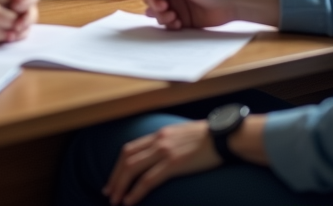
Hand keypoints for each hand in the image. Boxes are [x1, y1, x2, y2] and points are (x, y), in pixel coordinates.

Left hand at [104, 120, 221, 205]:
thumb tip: (161, 156)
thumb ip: (169, 143)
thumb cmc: (208, 138)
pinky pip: (148, 179)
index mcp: (159, 134)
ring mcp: (165, 151)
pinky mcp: (174, 164)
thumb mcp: (183, 135)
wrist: (224, 136)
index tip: (112, 178)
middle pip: (126, 158)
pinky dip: (135, 191)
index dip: (117, 164)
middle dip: (114, 177)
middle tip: (108, 193)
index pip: (130, 148)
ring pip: (132, 169)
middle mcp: (158, 141)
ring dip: (120, 186)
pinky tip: (129, 201)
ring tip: (115, 200)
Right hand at [142, 0, 280, 29]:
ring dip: (161, 16)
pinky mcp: (181, 18)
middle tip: (164, 8)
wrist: (232, 3)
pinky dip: (169, 24)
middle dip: (154, 5)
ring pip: (157, 11)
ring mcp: (176, 4)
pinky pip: (167, 23)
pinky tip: (178, 23)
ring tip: (173, 17)